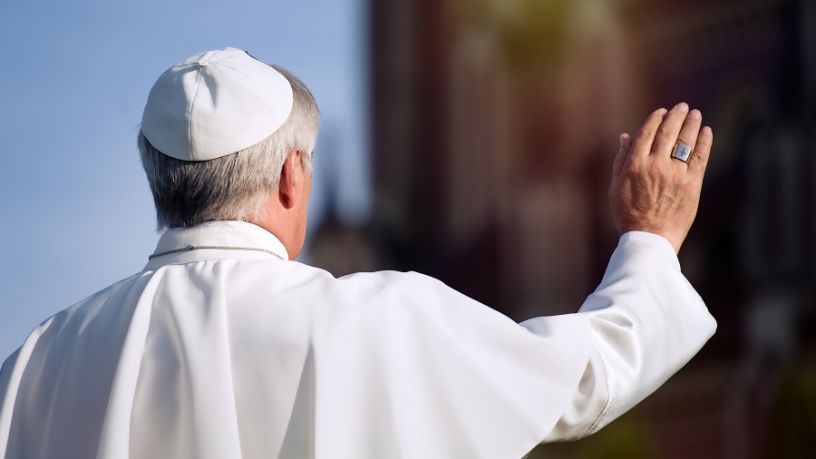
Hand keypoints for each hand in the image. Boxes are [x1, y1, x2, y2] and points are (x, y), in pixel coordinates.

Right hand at [609, 102, 713, 252]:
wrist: (650, 238)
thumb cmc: (629, 214)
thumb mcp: (616, 186)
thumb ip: (621, 160)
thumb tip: (626, 136)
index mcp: (634, 165)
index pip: (647, 133)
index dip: (655, 119)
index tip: (661, 111)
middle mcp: (655, 166)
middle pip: (668, 132)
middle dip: (676, 116)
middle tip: (682, 107)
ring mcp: (675, 174)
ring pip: (685, 141)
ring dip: (691, 124)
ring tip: (695, 114)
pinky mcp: (692, 184)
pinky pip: (700, 157)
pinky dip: (704, 141)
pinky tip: (706, 131)